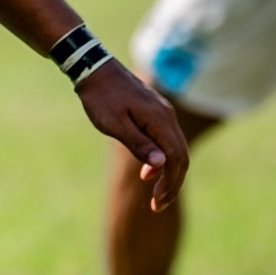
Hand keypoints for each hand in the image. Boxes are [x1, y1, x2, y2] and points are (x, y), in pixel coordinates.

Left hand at [74, 60, 188, 211]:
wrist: (94, 69)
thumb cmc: (100, 98)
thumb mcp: (115, 124)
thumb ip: (138, 144)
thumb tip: (161, 165)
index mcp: (160, 121)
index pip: (176, 158)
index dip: (170, 183)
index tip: (157, 203)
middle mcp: (167, 117)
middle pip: (181, 155)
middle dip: (172, 182)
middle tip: (158, 204)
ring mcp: (163, 113)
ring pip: (176, 148)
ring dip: (168, 172)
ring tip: (154, 192)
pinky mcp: (155, 113)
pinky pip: (167, 139)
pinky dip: (162, 158)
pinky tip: (148, 170)